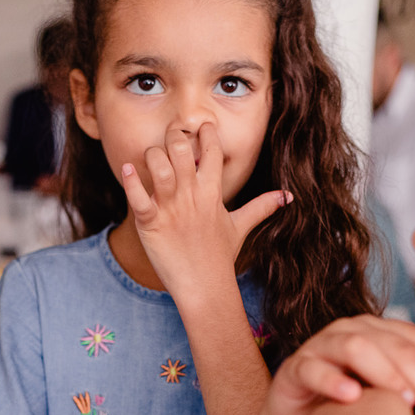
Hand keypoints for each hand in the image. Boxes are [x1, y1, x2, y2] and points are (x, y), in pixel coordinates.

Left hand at [119, 123, 289, 298]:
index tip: (203, 126)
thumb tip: (287, 196)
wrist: (205, 288)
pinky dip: (130, 182)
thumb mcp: (241, 227)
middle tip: (171, 137)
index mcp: (213, 193)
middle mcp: (192, 196)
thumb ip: (262, 207)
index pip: (213, 151)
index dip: (208, 133)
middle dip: (175, 136)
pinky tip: (127, 170)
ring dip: (152, 155)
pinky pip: (137, 197)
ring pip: (158, 166)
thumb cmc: (220, 257)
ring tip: (151, 157)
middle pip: (182, 149)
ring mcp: (171, 209)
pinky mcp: (151, 223)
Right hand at [259, 315, 414, 414]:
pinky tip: (352, 397)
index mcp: (384, 337)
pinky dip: (334, 379)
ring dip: (385, 372)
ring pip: (358, 346)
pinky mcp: (295, 367)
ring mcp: (323, 347)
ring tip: (403, 400)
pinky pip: (314, 367)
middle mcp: (355, 333)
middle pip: (397, 346)